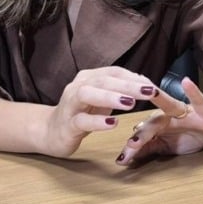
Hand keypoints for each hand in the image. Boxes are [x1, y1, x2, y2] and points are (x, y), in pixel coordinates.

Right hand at [44, 67, 158, 157]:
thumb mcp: (101, 100)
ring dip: (110, 97)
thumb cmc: (80, 113)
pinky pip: (81, 120)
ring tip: (130, 103)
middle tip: (149, 91)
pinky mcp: (67, 124)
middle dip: (128, 85)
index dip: (134, 78)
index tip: (153, 86)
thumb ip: (119, 90)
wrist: (49, 131)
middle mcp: (78, 86)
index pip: (114, 72)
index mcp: (89, 78)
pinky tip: (112, 124)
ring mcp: (70, 104)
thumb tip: (144, 82)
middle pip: (104, 80)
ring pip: (88, 94)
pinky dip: (97, 122)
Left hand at [115, 77, 202, 165]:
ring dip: (160, 98)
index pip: (143, 135)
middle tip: (131, 144)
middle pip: (153, 122)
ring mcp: (186, 111)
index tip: (121, 160)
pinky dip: (194, 92)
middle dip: (142, 133)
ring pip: (170, 105)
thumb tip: (125, 158)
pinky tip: (186, 82)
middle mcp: (169, 115)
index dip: (133, 147)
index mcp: (159, 123)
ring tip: (151, 91)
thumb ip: (148, 149)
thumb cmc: (191, 135)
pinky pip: (199, 101)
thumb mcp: (168, 147)